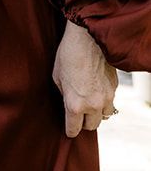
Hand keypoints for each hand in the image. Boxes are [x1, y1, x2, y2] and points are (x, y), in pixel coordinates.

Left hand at [52, 20, 117, 136]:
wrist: (88, 39)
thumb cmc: (68, 55)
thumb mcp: (57, 78)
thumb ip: (64, 94)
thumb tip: (67, 101)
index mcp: (75, 105)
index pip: (74, 129)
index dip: (70, 131)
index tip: (69, 131)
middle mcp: (93, 105)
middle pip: (91, 126)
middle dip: (84, 123)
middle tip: (78, 117)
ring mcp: (107, 97)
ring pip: (105, 116)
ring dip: (97, 114)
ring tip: (89, 106)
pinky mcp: (115, 87)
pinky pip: (111, 101)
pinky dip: (104, 101)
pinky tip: (97, 92)